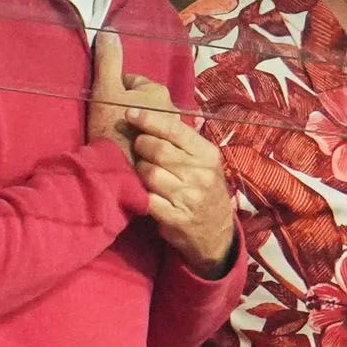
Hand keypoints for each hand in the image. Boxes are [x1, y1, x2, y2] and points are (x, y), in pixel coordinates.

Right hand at [86, 32, 177, 161]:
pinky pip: (154, 140)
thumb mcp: (105, 91)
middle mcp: (171, 108)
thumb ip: (108, 60)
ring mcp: (172, 132)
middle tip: (112, 124)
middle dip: (129, 110)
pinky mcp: (170, 153)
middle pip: (142, 102)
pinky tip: (131, 153)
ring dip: (137, 128)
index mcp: (157, 91)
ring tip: (121, 140)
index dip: (114, 93)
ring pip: (149, 121)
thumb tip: (108, 30)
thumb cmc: (111, 128)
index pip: (131, 82)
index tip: (106, 108)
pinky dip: (142, 144)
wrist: (121, 172)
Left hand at [128, 107, 237, 275]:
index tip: (130, 113)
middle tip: (139, 148)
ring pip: (148, 173)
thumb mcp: (204, 163)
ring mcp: (189, 197)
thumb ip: (182, 142)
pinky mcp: (176, 218)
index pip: (174, 130)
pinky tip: (145, 193)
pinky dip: (141, 195)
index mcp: (207, 155)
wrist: (216, 233)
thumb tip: (150, 115)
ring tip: (146, 174)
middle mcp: (201, 174)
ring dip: (141, 172)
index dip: (149, 119)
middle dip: (141, 146)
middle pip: (157, 150)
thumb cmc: (204, 189)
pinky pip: (146, 198)